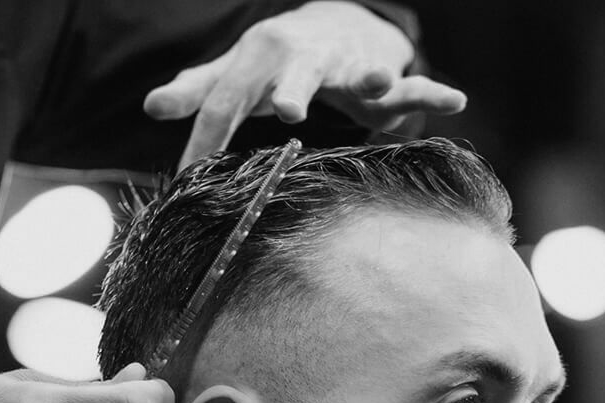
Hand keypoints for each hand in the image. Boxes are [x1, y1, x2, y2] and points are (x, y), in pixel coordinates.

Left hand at [145, 1, 467, 168]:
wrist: (335, 24)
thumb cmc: (276, 60)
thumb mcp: (234, 73)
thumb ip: (197, 92)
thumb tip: (150, 107)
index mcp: (258, 59)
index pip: (225, 101)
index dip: (205, 137)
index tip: (190, 176)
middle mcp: (302, 58)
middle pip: (292, 77)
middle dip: (291, 91)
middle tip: (287, 111)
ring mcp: (344, 66)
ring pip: (356, 74)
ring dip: (368, 78)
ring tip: (378, 82)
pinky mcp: (379, 77)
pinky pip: (408, 88)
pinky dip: (431, 93)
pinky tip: (454, 99)